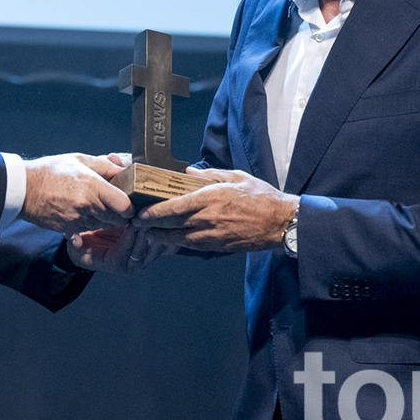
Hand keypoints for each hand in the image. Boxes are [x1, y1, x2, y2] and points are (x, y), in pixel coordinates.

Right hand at [20, 153, 133, 233]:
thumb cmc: (50, 172)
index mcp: (93, 186)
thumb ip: (105, 166)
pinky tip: (82, 211)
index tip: (128, 202)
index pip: (125, 206)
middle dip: (119, 214)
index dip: (130, 206)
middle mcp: (87, 206)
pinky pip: (87, 228)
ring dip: (104, 218)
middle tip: (115, 205)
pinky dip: (89, 222)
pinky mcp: (69, 228)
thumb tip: (124, 169)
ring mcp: (78, 219)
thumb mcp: (79, 160)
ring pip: (103, 225)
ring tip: (96, 205)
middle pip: (117, 219)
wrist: (24, 189)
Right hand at [67, 224, 177, 273]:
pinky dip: (167, 232)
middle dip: (148, 231)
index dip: (130, 235)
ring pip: (158, 246)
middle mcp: (133, 264)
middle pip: (146, 248)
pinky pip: (165, 244)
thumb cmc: (86, 246)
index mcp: (116, 264)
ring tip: (161, 214)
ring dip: (160, 230)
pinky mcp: (153, 250)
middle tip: (151, 215)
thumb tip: (75, 240)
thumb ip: (76, 244)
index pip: (126, 248)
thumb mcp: (77, 247)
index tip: (133, 221)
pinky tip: (169, 219)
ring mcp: (145, 258)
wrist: (94, 246)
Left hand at [131, 168, 296, 252]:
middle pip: (172, 226)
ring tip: (150, 234)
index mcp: (210, 199)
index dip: (155, 213)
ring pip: (180, 240)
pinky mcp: (219, 246)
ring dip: (163, 238)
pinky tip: (172, 241)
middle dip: (153, 227)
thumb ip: (210, 175)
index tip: (142, 214)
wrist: (280, 222)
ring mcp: (213, 235)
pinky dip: (180, 244)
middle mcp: (208, 219)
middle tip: (139, 225)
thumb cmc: (260, 197)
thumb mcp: (236, 176)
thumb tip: (188, 172)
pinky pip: (193, 246)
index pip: (175, 207)